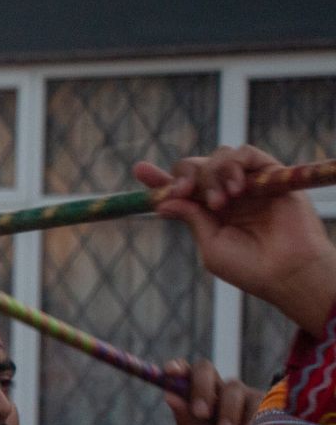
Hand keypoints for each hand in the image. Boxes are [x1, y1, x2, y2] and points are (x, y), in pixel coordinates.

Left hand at [136, 145, 335, 334]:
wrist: (286, 271)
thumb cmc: (249, 267)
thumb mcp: (211, 245)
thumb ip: (192, 219)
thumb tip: (163, 202)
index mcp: (207, 212)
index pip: (180, 189)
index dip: (159, 179)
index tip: (139, 170)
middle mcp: (226, 194)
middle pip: (196, 168)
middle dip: (184, 176)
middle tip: (183, 191)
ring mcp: (248, 183)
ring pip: (219, 158)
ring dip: (212, 175)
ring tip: (221, 202)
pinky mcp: (271, 174)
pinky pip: (248, 153)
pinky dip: (235, 165)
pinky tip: (235, 189)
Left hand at [161, 358, 256, 424]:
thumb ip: (185, 421)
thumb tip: (169, 394)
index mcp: (195, 402)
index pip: (184, 376)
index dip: (177, 368)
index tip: (171, 371)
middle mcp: (217, 393)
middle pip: (205, 369)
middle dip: (201, 388)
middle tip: (201, 413)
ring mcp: (243, 396)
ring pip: (232, 387)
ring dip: (227, 411)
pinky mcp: (268, 403)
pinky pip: (257, 400)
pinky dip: (250, 416)